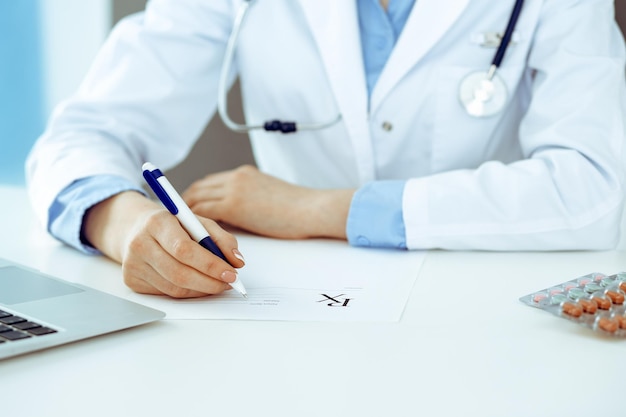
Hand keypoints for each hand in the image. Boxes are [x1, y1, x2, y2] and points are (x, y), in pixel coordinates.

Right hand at [83, 191, 244, 297]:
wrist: (135, 228)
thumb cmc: (172, 225)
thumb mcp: (197, 222)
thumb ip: (221, 238)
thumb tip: (237, 261)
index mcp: (157, 222)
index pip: (184, 249)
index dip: (210, 265)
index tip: (231, 273)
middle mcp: (140, 243)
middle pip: (179, 273)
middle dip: (210, 282)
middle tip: (230, 283)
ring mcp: (133, 264)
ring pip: (174, 288)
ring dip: (202, 289)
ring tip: (218, 284)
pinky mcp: (132, 280)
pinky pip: (167, 293)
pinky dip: (188, 292)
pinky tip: (198, 284)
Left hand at [182, 165, 354, 239]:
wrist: (310, 209)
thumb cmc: (297, 209)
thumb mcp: (269, 196)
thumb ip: (250, 199)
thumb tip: (237, 215)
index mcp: (244, 173)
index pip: (211, 181)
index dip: (197, 194)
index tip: (189, 207)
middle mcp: (235, 177)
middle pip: (198, 187)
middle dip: (185, 203)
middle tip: (177, 221)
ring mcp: (233, 189)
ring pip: (197, 199)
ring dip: (186, 214)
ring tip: (180, 231)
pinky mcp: (234, 204)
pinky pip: (204, 212)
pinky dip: (195, 223)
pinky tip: (194, 236)